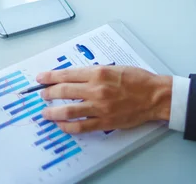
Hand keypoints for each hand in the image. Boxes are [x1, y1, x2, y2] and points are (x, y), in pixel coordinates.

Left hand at [37, 66, 171, 133]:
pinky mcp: (105, 121)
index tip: (40, 78)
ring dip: (53, 112)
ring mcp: (100, 106)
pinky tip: (62, 125)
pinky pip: (81, 126)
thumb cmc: (137, 79)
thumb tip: (76, 77)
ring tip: (46, 112)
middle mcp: (96, 89)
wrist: (154, 95)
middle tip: (42, 94)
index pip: (67, 74)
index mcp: (98, 72)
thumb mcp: (114, 68)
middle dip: (49, 93)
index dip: (51, 76)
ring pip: (69, 110)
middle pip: (64, 91)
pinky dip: (68, 127)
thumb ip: (95, 73)